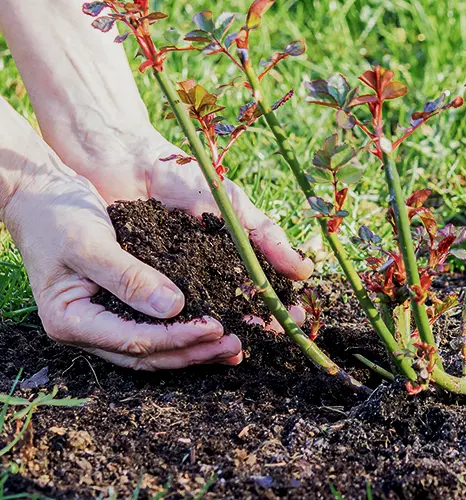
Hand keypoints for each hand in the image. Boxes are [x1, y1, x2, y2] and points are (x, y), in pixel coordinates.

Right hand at [2, 150, 242, 369]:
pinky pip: (154, 326)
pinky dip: (183, 329)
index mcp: (71, 321)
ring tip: (232, 347)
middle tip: (235, 346)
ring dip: (193, 348)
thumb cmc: (56, 216)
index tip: (216, 327)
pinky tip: (212, 329)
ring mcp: (102, 322)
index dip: (178, 337)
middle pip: (148, 354)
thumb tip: (174, 307)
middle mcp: (88, 330)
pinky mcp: (118, 307)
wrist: (39, 196)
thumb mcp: (90, 244)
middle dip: (193, 352)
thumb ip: (129, 277)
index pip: (134, 341)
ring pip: (153, 347)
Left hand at [58, 129, 312, 332]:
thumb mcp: (232, 205)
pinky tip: (189, 341)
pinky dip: (173, 326)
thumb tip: (305, 271)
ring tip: (238, 346)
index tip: (295, 320)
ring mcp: (169, 283)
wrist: (125, 160)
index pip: (258, 289)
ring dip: (219, 333)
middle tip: (273, 337)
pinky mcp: (136, 287)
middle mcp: (201, 275)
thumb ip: (266, 235)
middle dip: (255, 325)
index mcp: (227, 258)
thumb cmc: (182, 178)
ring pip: (197, 316)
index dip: (276, 305)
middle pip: (232, 308)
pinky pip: (156, 312)